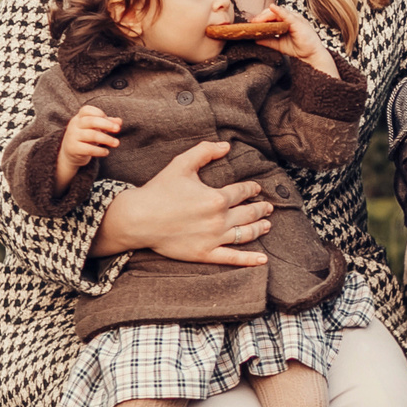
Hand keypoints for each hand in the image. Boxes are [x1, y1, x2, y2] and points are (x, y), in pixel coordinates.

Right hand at [56, 105, 120, 188]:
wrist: (69, 153)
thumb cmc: (85, 137)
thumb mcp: (95, 128)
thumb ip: (107, 123)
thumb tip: (119, 121)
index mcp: (79, 118)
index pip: (87, 110)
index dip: (99, 113)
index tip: (110, 121)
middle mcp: (74, 125)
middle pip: (91, 121)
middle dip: (106, 124)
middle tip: (117, 129)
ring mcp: (73, 136)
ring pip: (91, 135)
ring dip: (107, 139)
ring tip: (116, 143)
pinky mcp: (73, 149)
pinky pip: (88, 149)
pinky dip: (100, 151)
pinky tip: (106, 152)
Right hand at [89, 139, 271, 265]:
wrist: (138, 218)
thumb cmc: (159, 190)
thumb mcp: (181, 164)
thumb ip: (204, 152)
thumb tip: (226, 146)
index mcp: (217, 198)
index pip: (242, 192)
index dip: (252, 188)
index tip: (256, 188)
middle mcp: (219, 219)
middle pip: (249, 213)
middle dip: (261, 209)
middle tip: (268, 207)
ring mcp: (214, 238)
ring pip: (245, 234)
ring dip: (260, 228)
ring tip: (268, 225)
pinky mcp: (205, 253)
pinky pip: (232, 257)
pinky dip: (250, 260)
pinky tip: (263, 259)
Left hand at [248, 4, 336, 76]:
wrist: (311, 56)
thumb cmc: (298, 48)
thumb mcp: (279, 44)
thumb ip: (268, 41)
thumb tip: (255, 39)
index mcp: (286, 22)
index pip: (271, 16)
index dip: (261, 19)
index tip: (251, 23)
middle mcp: (290, 18)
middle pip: (273, 13)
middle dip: (261, 17)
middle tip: (252, 22)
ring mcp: (295, 18)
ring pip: (278, 12)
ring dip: (266, 15)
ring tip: (257, 20)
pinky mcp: (299, 22)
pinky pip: (288, 15)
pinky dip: (279, 11)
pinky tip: (272, 8)